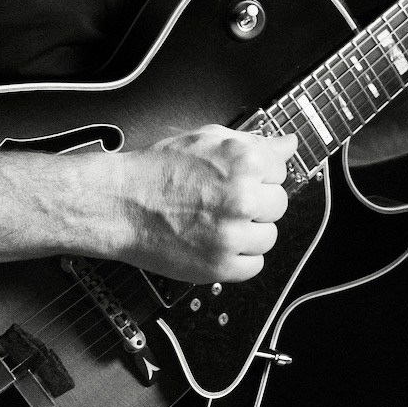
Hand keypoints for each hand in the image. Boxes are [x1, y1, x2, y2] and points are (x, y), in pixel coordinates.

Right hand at [112, 126, 296, 283]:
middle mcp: (242, 198)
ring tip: (218, 223)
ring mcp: (232, 235)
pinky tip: (217, 243)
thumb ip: (254, 142)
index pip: (281, 172)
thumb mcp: (207, 139)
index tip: (241, 180)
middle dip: (257, 203)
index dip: (259, 176)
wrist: (119, 204)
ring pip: (269, 237)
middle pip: (279, 205)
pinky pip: (253, 266)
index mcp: (244, 163)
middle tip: (227, 202)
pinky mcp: (220, 266)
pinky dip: (238, 259)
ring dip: (249, 232)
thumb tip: (287, 144)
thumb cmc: (157, 172)